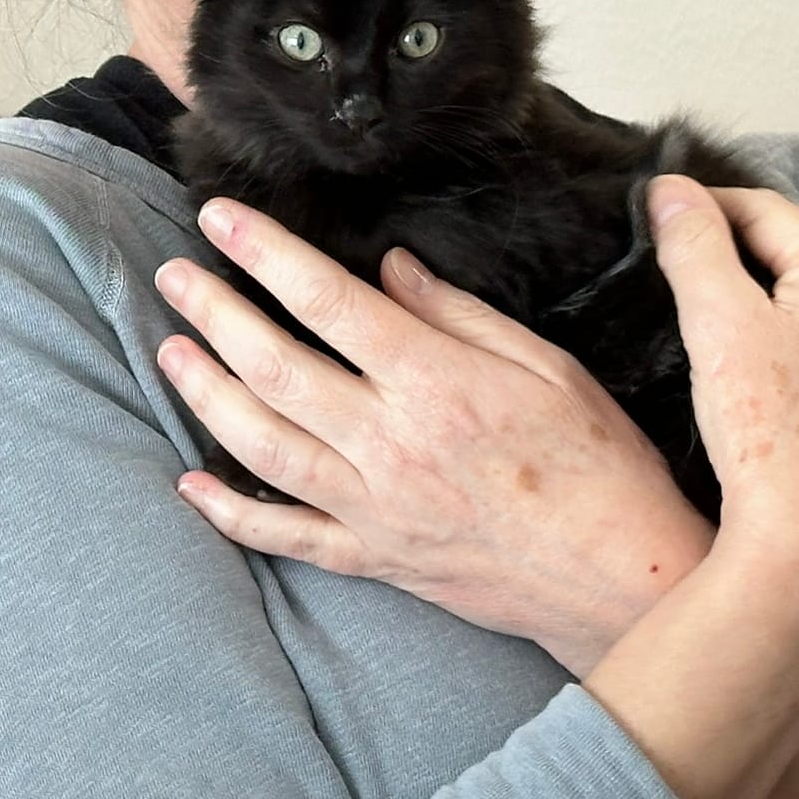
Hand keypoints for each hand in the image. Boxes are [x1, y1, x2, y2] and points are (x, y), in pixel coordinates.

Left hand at [153, 199, 712, 674]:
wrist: (626, 581)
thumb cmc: (599, 466)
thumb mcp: (546, 365)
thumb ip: (457, 314)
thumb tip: (390, 267)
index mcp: (435, 383)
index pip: (326, 301)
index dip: (264, 253)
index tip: (219, 217)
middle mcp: (391, 444)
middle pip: (274, 368)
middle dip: (212, 314)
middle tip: (173, 275)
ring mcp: (376, 507)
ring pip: (262, 447)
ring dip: (206, 396)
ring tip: (172, 353)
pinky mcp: (376, 559)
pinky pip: (288, 537)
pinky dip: (232, 514)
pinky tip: (190, 486)